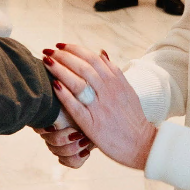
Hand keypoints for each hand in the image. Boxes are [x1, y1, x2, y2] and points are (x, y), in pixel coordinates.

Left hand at [42, 44, 155, 170]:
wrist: (142, 144)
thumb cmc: (133, 118)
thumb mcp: (128, 90)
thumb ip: (114, 71)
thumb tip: (101, 52)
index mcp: (116, 82)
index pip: (93, 58)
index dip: (75, 49)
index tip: (61, 45)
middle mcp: (108, 92)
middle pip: (83, 67)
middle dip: (63, 56)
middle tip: (49, 51)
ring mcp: (100, 108)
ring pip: (78, 83)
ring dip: (60, 70)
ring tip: (47, 62)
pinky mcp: (92, 124)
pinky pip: (76, 106)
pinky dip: (64, 94)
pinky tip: (53, 85)